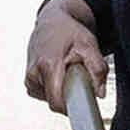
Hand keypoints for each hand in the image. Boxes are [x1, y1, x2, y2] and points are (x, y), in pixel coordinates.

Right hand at [23, 0, 108, 114]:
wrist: (51, 22)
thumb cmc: (70, 32)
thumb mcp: (89, 45)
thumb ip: (98, 69)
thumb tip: (99, 94)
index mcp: (47, 65)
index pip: (57, 102)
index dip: (72, 107)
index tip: (84, 104)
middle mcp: (33, 74)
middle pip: (55, 102)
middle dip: (70, 96)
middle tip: (78, 77)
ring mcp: (29, 79)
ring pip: (51, 99)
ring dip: (63, 91)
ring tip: (66, 71)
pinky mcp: (29, 82)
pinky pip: (46, 95)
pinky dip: (56, 88)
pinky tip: (59, 73)